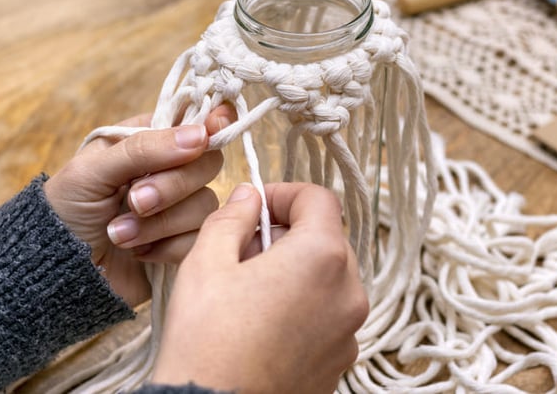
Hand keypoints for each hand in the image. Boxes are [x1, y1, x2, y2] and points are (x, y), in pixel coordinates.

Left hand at [43, 107, 234, 307]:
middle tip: (134, 202)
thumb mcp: (92, 171)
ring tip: (119, 235)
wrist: (56, 272)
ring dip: (160, 223)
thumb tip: (200, 135)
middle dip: (172, 187)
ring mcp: (180, 208)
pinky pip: (201, 238)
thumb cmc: (65, 211)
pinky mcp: (184, 243)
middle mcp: (171, 170)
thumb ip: (144, 149)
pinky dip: (167, 247)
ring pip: (205, 204)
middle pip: (208, 164)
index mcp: (149, 140)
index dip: (212, 124)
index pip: (195, 122)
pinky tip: (139, 252)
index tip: (208, 134)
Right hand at [152, 183, 368, 393]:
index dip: (284, 194)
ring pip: (328, 280)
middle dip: (287, 235)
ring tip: (250, 292)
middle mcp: (349, 293)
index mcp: (322, 257)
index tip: (256, 207)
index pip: (319, 199)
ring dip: (295, 272)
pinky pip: (327, 317)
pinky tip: (263, 325)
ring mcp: (349, 332)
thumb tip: (249, 196)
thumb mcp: (206, 262)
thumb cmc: (207, 340)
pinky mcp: (339, 362)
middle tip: (243, 252)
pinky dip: (303, 307)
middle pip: (326, 239)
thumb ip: (233, 217)